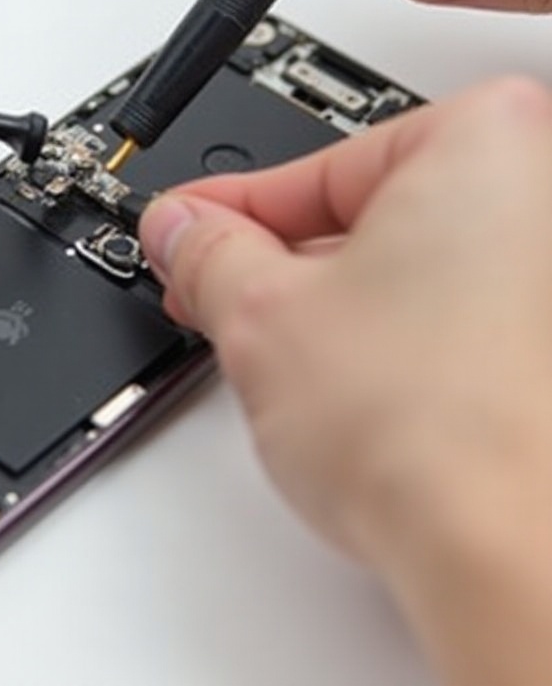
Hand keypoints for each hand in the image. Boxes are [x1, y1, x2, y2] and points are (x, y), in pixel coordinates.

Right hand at [139, 78, 551, 684]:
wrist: (509, 557)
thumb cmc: (431, 431)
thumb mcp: (259, 312)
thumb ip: (208, 252)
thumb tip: (183, 231)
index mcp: (486, 141)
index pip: (313, 167)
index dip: (226, 209)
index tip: (185, 229)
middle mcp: (539, 196)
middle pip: (362, 215)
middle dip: (271, 259)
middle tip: (209, 290)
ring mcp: (549, 282)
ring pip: (403, 268)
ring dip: (321, 301)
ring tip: (264, 349)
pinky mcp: (542, 351)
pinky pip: (444, 315)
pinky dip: (384, 335)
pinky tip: (337, 381)